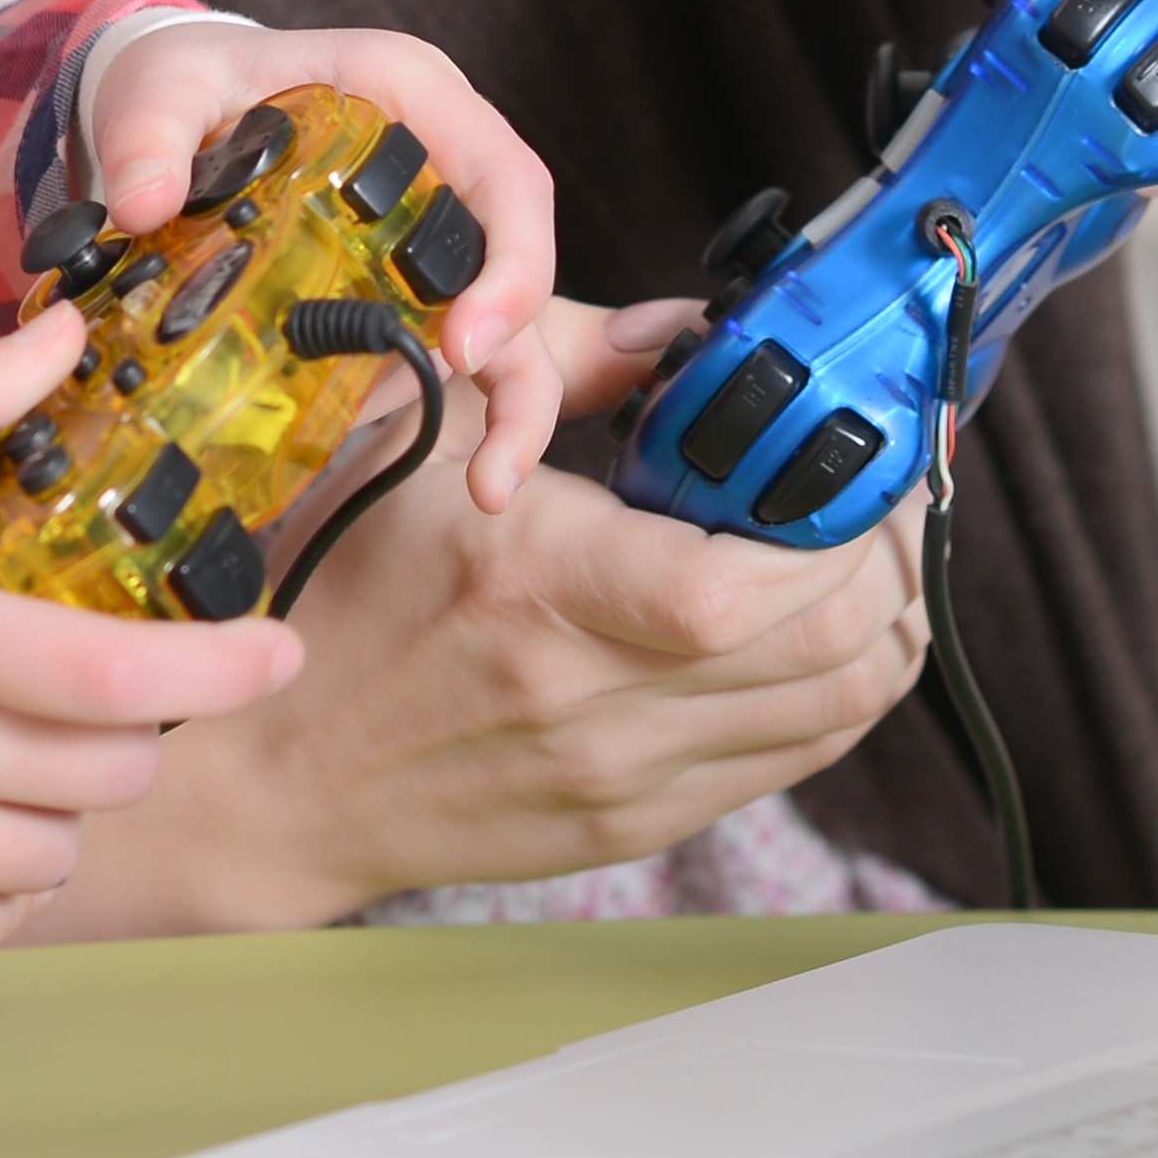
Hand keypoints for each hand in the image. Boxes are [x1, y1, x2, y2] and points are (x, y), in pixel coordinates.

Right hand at [14, 301, 931, 937]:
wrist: (265, 775)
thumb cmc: (329, 585)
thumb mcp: (417, 430)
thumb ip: (564, 356)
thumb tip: (692, 332)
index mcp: (539, 583)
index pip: (758, 579)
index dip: (848, 513)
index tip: (864, 446)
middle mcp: (594, 696)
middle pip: (836, 645)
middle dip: (892, 551)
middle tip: (883, 484)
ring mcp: (623, 777)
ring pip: (843, 710)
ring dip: (886, 621)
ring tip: (866, 550)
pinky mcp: (635, 825)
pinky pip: (796, 760)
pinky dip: (838, 689)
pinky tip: (813, 627)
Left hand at [76, 17, 560, 510]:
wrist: (171, 103)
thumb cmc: (187, 80)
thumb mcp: (159, 89)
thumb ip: (147, 135)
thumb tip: (141, 203)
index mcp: (410, 94)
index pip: (506, 177)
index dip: (511, 263)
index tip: (468, 344)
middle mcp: (441, 161)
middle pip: (519, 259)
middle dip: (518, 357)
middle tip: (494, 455)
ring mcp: (425, 228)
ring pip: (503, 317)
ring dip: (508, 405)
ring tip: (489, 490)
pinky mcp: (398, 282)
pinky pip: (442, 346)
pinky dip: (440, 403)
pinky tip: (429, 467)